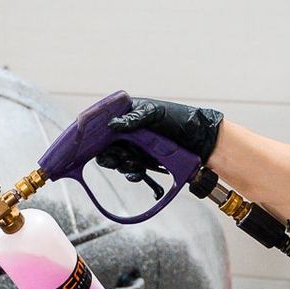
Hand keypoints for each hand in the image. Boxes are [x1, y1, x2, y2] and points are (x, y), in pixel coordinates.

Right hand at [95, 97, 225, 189]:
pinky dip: (131, 173)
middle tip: (117, 158)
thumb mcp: (156, 113)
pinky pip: (127, 170)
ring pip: (114, 160)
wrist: (200, 140)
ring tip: (134, 164)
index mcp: (126, 115)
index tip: (88, 145)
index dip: (91, 136)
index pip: (100, 125)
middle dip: (108, 155)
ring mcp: (132, 146)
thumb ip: (134, 118)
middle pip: (103, 146)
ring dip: (121, 165)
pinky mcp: (140, 160)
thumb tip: (112, 124)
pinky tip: (139, 172)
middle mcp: (126, 131)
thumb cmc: (180, 119)